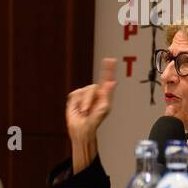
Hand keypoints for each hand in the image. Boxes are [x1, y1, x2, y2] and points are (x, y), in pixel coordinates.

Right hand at [66, 57, 116, 173]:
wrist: (82, 127)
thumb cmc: (95, 120)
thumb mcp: (104, 107)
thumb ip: (107, 93)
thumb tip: (113, 82)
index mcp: (104, 95)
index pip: (106, 79)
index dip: (108, 69)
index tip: (110, 60)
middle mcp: (94, 93)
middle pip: (93, 87)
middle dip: (90, 98)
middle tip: (88, 109)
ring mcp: (84, 94)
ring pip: (85, 91)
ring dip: (85, 104)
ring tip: (85, 112)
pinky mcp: (74, 97)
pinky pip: (75, 95)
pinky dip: (77, 103)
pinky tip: (78, 110)